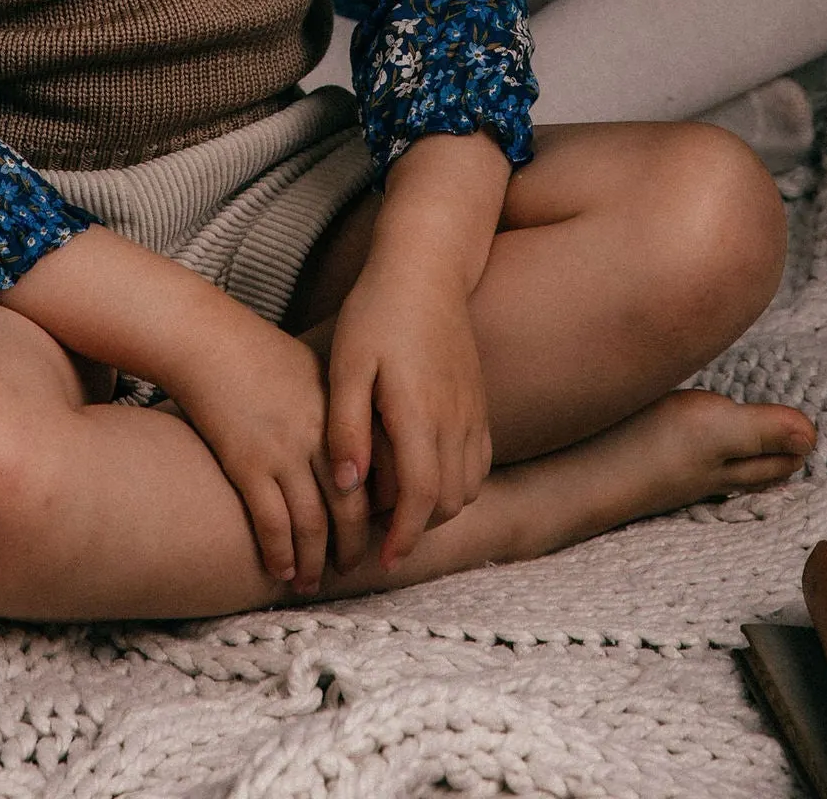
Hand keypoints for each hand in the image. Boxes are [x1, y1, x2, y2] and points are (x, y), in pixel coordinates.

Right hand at [0, 223, 364, 591]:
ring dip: (315, 562)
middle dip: (352, 547)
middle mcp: (321, 437)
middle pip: (350, 509)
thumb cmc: (262, 356)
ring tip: (312, 583)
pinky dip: (280, 553)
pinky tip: (281, 569)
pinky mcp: (249, 464)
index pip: (378, 477)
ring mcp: (286, 452)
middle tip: (350, 568)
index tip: (378, 533)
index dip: (380, 513)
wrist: (210, 342)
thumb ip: (342, 411)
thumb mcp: (316, 373)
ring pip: (312, 525)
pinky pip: (272, 523)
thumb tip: (362, 450)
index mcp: (343, 414)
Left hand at [323, 132, 506, 571]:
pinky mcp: (478, 398)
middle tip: (382, 541)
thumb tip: (346, 486)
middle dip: (419, 529)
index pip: (421, 495)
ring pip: (469, 484)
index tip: (384, 559)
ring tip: (401, 513)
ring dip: (440, 509)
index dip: (404, 535)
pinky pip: (480, 459)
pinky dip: (460, 483)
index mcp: (419, 412)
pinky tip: (429, 477)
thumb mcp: (346, 365)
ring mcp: (472, 408)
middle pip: (449, 500)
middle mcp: (454, 417)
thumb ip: (346, 428)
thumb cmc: (376, 313)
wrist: (425, 267)